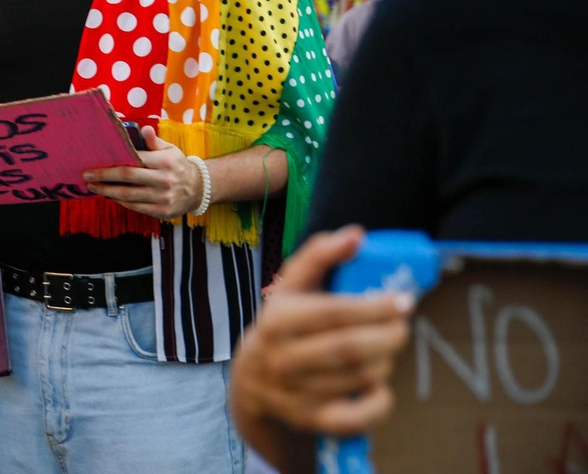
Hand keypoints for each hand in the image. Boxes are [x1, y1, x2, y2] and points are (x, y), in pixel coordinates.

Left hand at [83, 125, 201, 218]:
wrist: (198, 188)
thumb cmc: (177, 165)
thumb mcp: (170, 149)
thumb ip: (154, 141)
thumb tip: (143, 129)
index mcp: (165, 162)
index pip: (134, 161)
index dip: (112, 164)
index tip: (94, 164)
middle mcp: (164, 180)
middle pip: (128, 178)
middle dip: (104, 178)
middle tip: (87, 176)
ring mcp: (163, 197)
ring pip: (129, 196)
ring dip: (108, 192)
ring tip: (94, 187)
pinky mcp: (162, 211)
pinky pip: (136, 207)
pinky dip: (120, 202)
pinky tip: (110, 196)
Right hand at [230, 227, 412, 443]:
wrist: (254, 383)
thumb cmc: (283, 325)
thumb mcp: (290, 288)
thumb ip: (319, 256)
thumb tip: (356, 234)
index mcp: (276, 321)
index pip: (333, 312)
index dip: (374, 306)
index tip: (403, 300)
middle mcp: (282, 359)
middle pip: (351, 349)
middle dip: (389, 335)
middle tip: (403, 325)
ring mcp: (296, 394)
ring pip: (360, 377)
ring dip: (385, 360)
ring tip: (386, 347)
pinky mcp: (312, 421)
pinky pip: (359, 417)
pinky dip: (381, 401)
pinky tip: (379, 384)